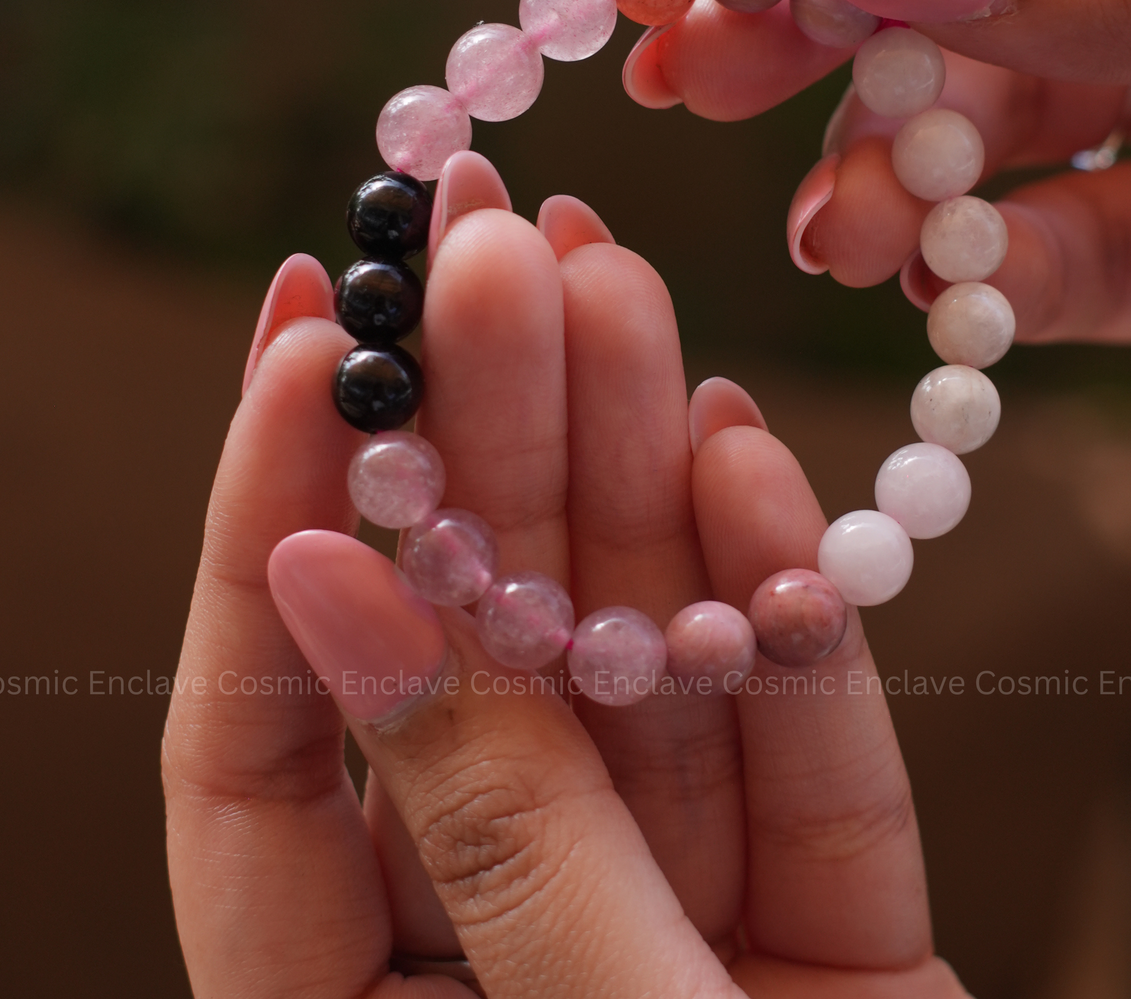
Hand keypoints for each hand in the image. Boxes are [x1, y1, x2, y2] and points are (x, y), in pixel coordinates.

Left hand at [162, 154, 963, 998]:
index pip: (256, 753)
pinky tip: (744, 454)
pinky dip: (776, 606)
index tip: (309, 337)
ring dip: (635, 477)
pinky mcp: (828, 914)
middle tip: (494, 248)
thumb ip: (494, 825)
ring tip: (620, 285)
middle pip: (472, 664)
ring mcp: (677, 921)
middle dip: (489, 444)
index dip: (270, 529)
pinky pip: (794, 745)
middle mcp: (504, 953)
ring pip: (634, 671)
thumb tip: (328, 582)